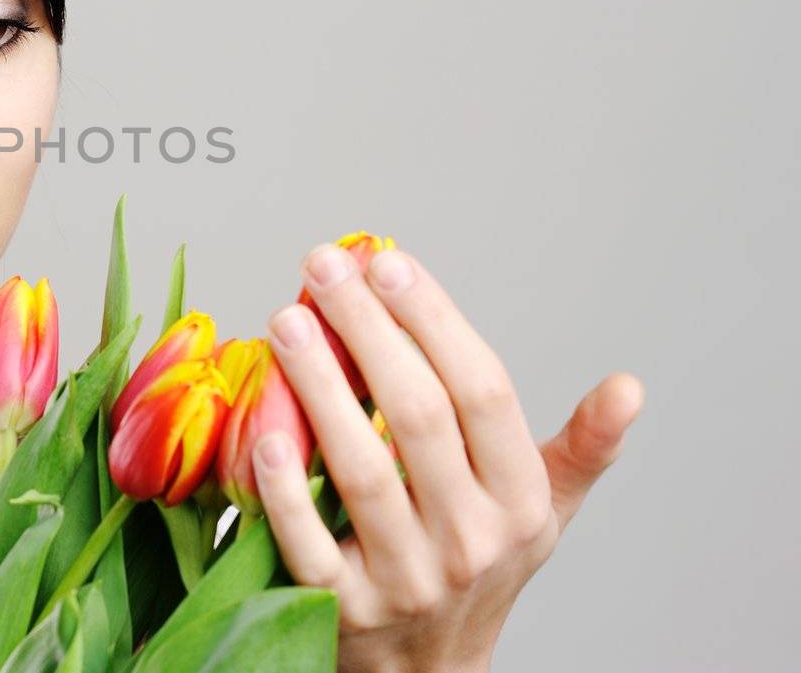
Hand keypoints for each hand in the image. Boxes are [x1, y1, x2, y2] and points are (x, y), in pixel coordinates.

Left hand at [248, 242, 644, 672]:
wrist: (432, 670)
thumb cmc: (482, 560)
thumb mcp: (543, 509)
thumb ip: (583, 446)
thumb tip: (630, 386)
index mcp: (521, 501)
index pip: (483, 392)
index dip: (434, 320)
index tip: (387, 261)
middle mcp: (471, 540)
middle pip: (417, 416)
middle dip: (367, 330)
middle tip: (323, 263)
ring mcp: (406, 578)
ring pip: (360, 469)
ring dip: (319, 386)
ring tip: (286, 319)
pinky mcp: (344, 609)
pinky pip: (308, 541)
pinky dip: (283, 485)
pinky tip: (262, 424)